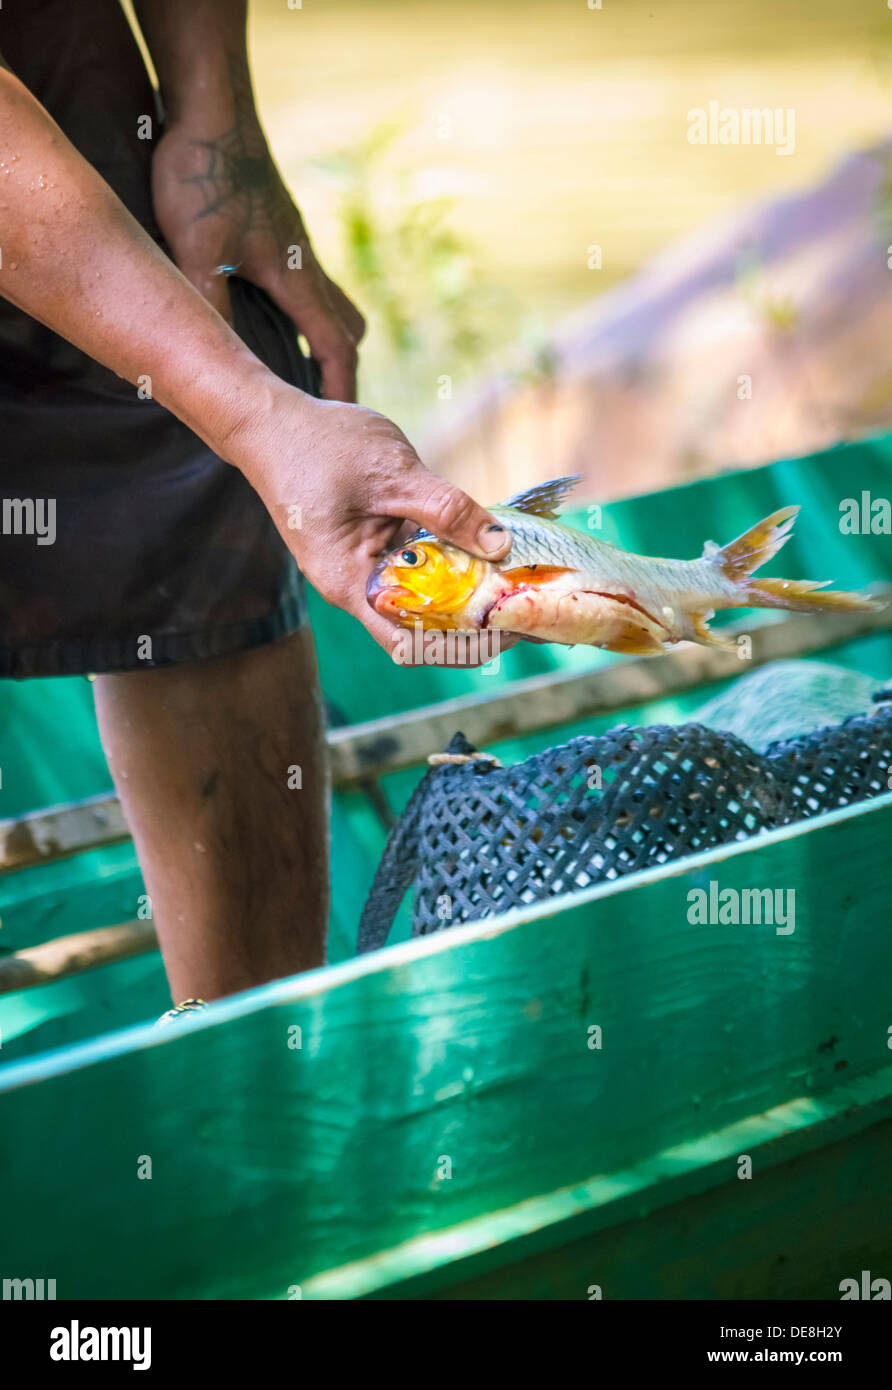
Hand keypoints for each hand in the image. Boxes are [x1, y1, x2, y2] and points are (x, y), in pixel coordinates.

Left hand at [151, 114, 363, 401]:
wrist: (213, 112)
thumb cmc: (204, 179)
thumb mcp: (197, 249)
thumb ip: (211, 303)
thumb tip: (219, 358)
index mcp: (294, 278)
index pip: (333, 348)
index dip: (339, 389)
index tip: (341, 423)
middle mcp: (305, 264)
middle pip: (345, 328)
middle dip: (341, 368)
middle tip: (327, 403)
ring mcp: (296, 245)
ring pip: (331, 303)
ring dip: (326, 337)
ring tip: (303, 367)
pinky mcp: (282, 229)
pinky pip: (309, 283)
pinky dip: (306, 312)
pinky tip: (274, 314)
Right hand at [226, 385, 513, 662]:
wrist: (270, 422)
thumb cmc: (318, 446)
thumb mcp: (391, 473)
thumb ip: (446, 509)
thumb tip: (499, 542)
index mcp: (350, 583)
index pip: (410, 643)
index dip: (461, 647)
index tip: (506, 632)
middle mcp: (355, 585)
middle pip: (421, 623)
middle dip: (473, 618)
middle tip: (524, 602)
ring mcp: (361, 566)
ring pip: (421, 593)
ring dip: (464, 587)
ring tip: (513, 576)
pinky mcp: (369, 544)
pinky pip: (414, 563)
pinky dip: (447, 557)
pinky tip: (480, 543)